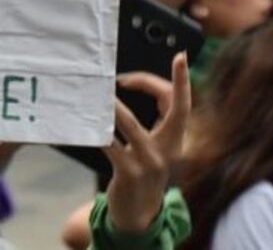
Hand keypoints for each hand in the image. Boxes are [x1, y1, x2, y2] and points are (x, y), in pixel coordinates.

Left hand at [103, 53, 190, 232]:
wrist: (139, 216)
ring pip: (131, 123)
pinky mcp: (130, 172)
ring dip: (113, 107)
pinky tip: (88, 125)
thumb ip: (148, 125)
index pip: (184, 104)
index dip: (183, 80)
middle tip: (124, 75)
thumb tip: (122, 93)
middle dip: (150, 83)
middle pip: (168, 106)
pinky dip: (99, 132)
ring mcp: (150, 161)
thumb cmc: (141, 173)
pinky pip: (111, 144)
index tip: (180, 56)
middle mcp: (169, 149)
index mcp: (175, 140)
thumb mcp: (152, 149)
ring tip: (98, 96)